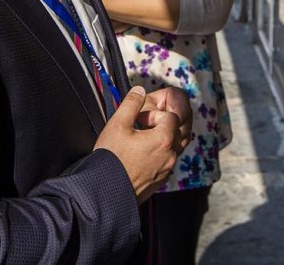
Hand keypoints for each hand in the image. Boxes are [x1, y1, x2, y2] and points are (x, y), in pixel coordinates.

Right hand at [94, 86, 183, 201]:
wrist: (104, 192)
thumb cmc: (110, 159)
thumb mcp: (117, 124)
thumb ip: (131, 104)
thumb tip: (139, 91)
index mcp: (164, 139)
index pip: (171, 116)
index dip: (155, 114)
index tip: (139, 120)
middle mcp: (171, 155)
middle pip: (178, 129)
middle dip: (164, 122)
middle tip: (144, 124)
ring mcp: (167, 169)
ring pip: (176, 145)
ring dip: (164, 137)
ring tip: (145, 136)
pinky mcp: (160, 179)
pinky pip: (169, 160)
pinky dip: (161, 152)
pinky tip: (143, 153)